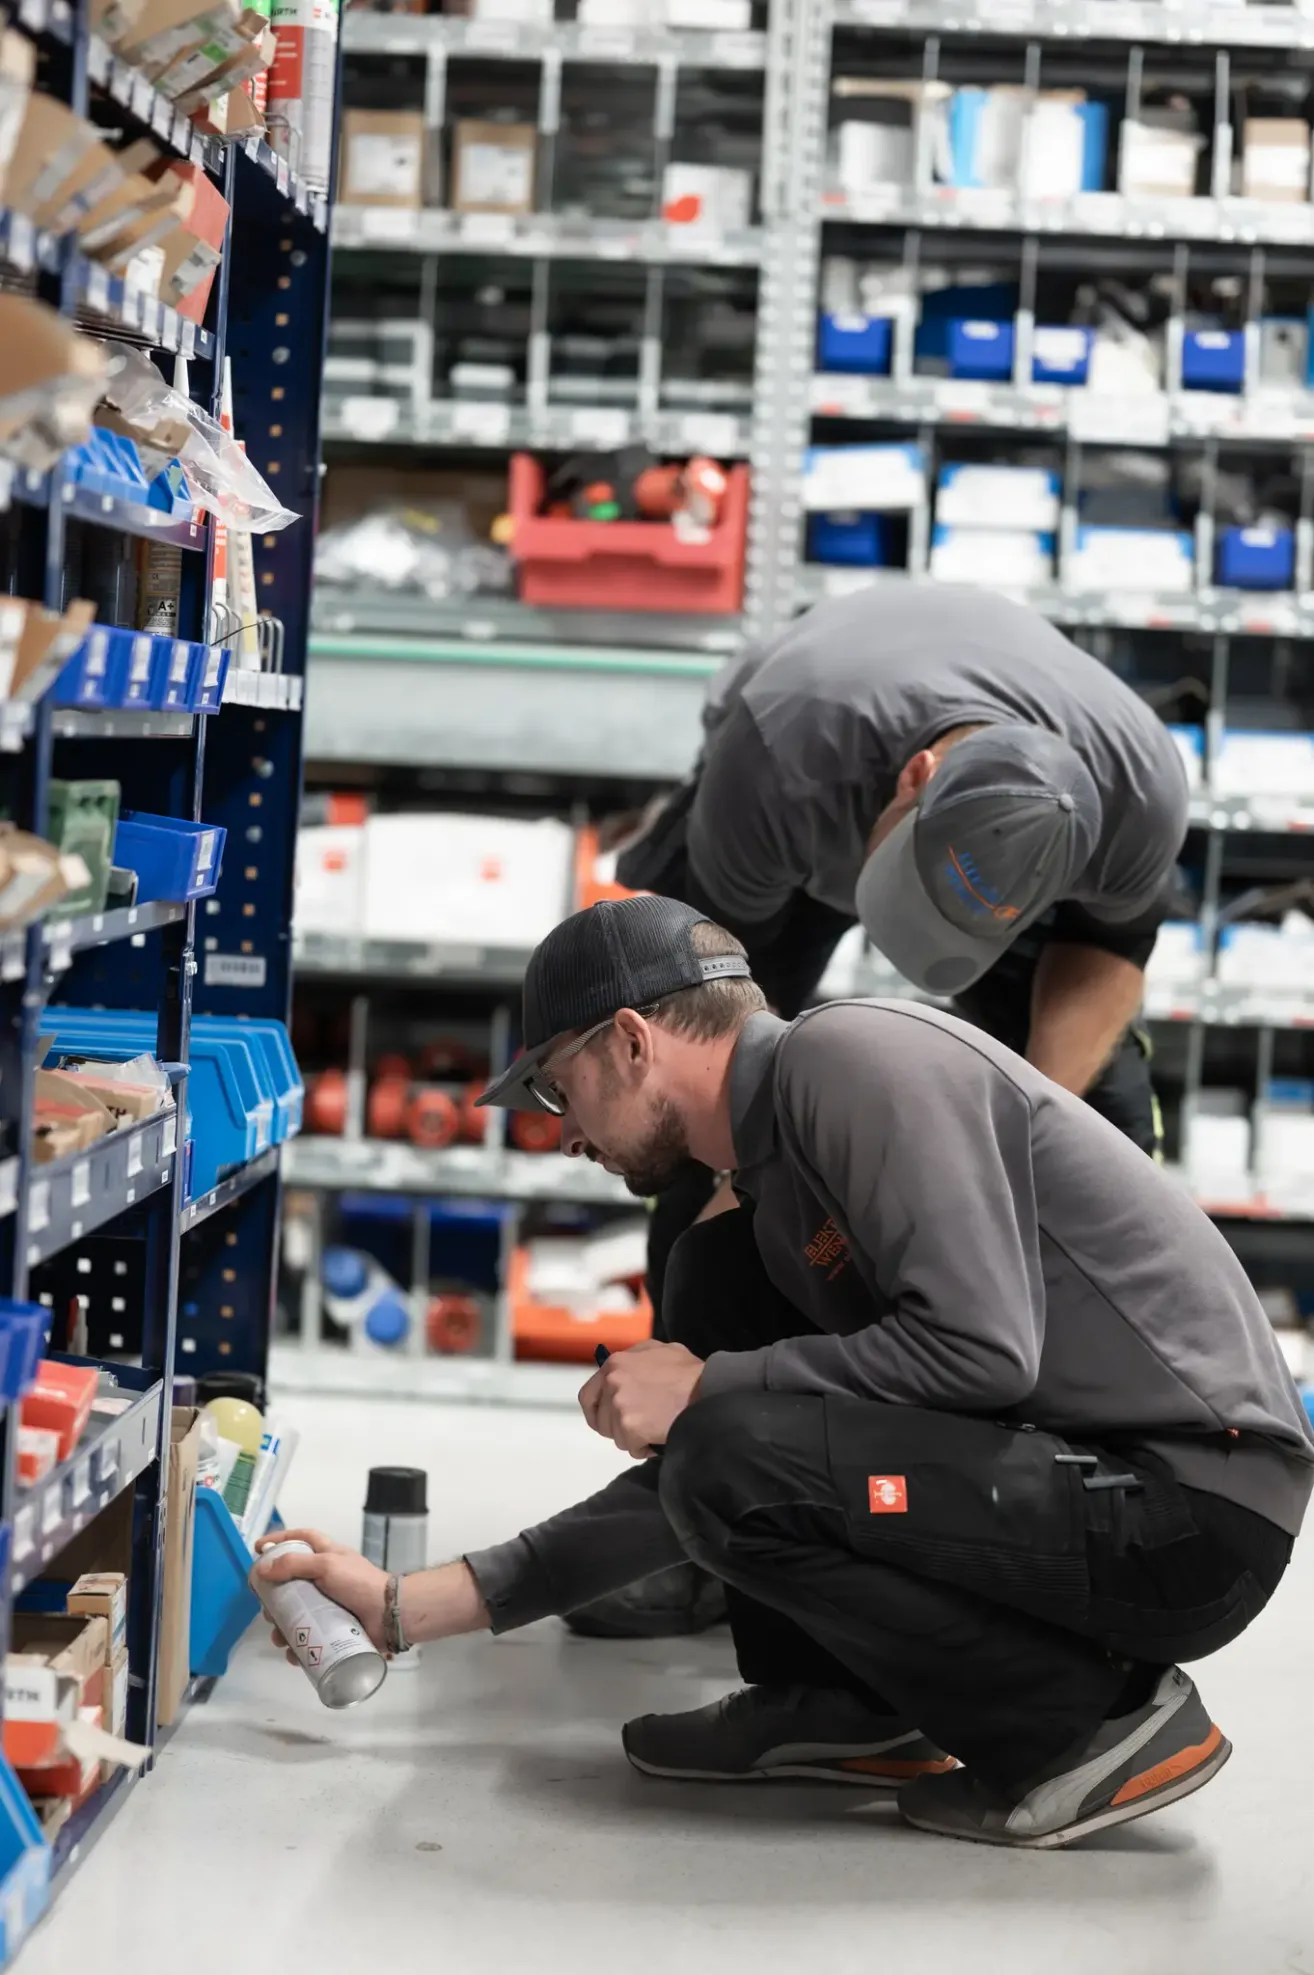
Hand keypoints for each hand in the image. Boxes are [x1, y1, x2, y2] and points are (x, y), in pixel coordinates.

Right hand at [255, 1529, 389, 1658]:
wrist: (387, 1615)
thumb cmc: (358, 1583)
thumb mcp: (327, 1565)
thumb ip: (295, 1564)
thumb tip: (263, 1568)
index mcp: (327, 1555)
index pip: (301, 1539)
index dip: (279, 1540)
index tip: (258, 1549)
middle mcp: (325, 1578)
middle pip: (291, 1582)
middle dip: (274, 1597)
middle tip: (266, 1609)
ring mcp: (328, 1604)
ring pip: (295, 1614)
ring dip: (282, 1627)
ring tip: (279, 1637)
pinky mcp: (331, 1627)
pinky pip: (308, 1637)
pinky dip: (297, 1647)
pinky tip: (291, 1653)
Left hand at [579, 1340, 702, 1456]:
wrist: (707, 1390)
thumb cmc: (688, 1371)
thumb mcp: (660, 1350)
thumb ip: (636, 1357)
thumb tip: (626, 1368)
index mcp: (615, 1363)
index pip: (587, 1396)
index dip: (596, 1412)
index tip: (607, 1421)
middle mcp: (612, 1383)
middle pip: (602, 1420)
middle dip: (618, 1428)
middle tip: (640, 1427)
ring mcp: (620, 1405)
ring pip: (616, 1436)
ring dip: (633, 1439)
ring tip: (654, 1430)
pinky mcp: (631, 1427)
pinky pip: (631, 1448)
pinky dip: (644, 1449)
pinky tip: (659, 1438)